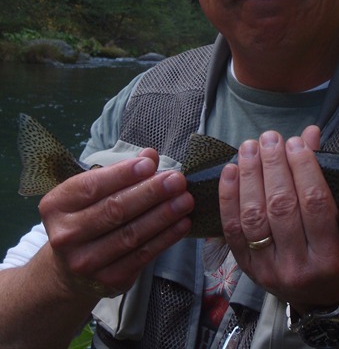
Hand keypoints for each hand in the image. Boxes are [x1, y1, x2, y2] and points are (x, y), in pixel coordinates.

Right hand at [39, 149, 193, 297]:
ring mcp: (86, 262)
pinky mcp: (109, 279)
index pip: (92, 186)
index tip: (149, 164)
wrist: (71, 270)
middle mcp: (66, 235)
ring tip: (185, 200)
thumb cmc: (87, 217)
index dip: (123, 174)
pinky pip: (142, 255)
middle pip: (114, 210)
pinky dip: (165, 238)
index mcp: (57, 205)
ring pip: (131, 234)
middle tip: (176, 180)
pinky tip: (182, 223)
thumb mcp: (94, 191)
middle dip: (150, 193)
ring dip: (163, 215)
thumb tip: (150, 155)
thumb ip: (121, 172)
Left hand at [218, 126, 338, 310]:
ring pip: (253, 216)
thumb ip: (322, 177)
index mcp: (329, 257)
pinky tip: (230, 170)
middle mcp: (297, 266)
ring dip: (249, 176)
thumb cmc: (336, 255)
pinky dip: (228, 197)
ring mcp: (268, 269)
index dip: (304, 169)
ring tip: (249, 147)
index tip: (295, 142)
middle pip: (281, 207)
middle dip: (273, 166)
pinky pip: (231, 229)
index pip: (315, 204)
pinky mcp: (246, 268)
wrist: (322, 300)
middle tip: (269, 138)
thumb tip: (310, 133)